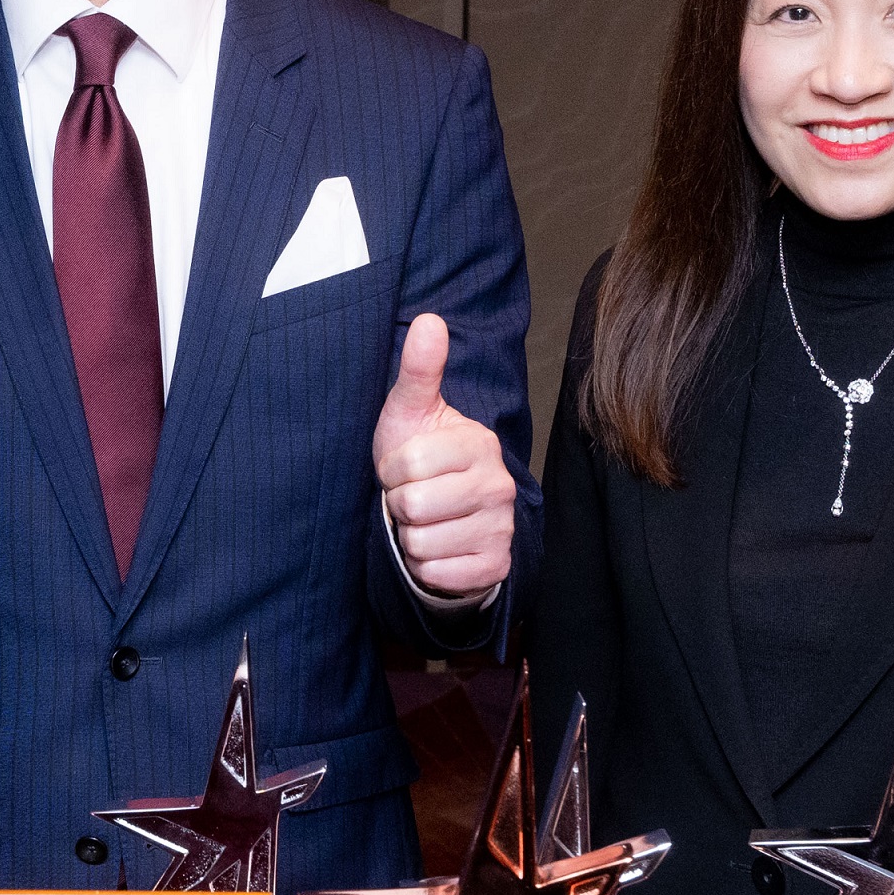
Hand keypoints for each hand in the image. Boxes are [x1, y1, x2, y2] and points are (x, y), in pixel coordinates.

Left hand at [374, 313, 516, 601]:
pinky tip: (437, 548)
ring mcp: (501, 527)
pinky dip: (426, 567)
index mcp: (478, 443)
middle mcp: (499, 485)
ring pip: (422, 543)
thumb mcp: (411, 413)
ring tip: (424, 522)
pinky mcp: (496, 566)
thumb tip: (429, 320)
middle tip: (412, 498)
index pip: (406, 465)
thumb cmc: (420, 461)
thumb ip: (418, 370)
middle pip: (413, 505)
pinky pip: (439, 574)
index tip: (402, 469)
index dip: (391, 471)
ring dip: (411, 537)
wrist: (442, 517)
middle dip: (399, 505)